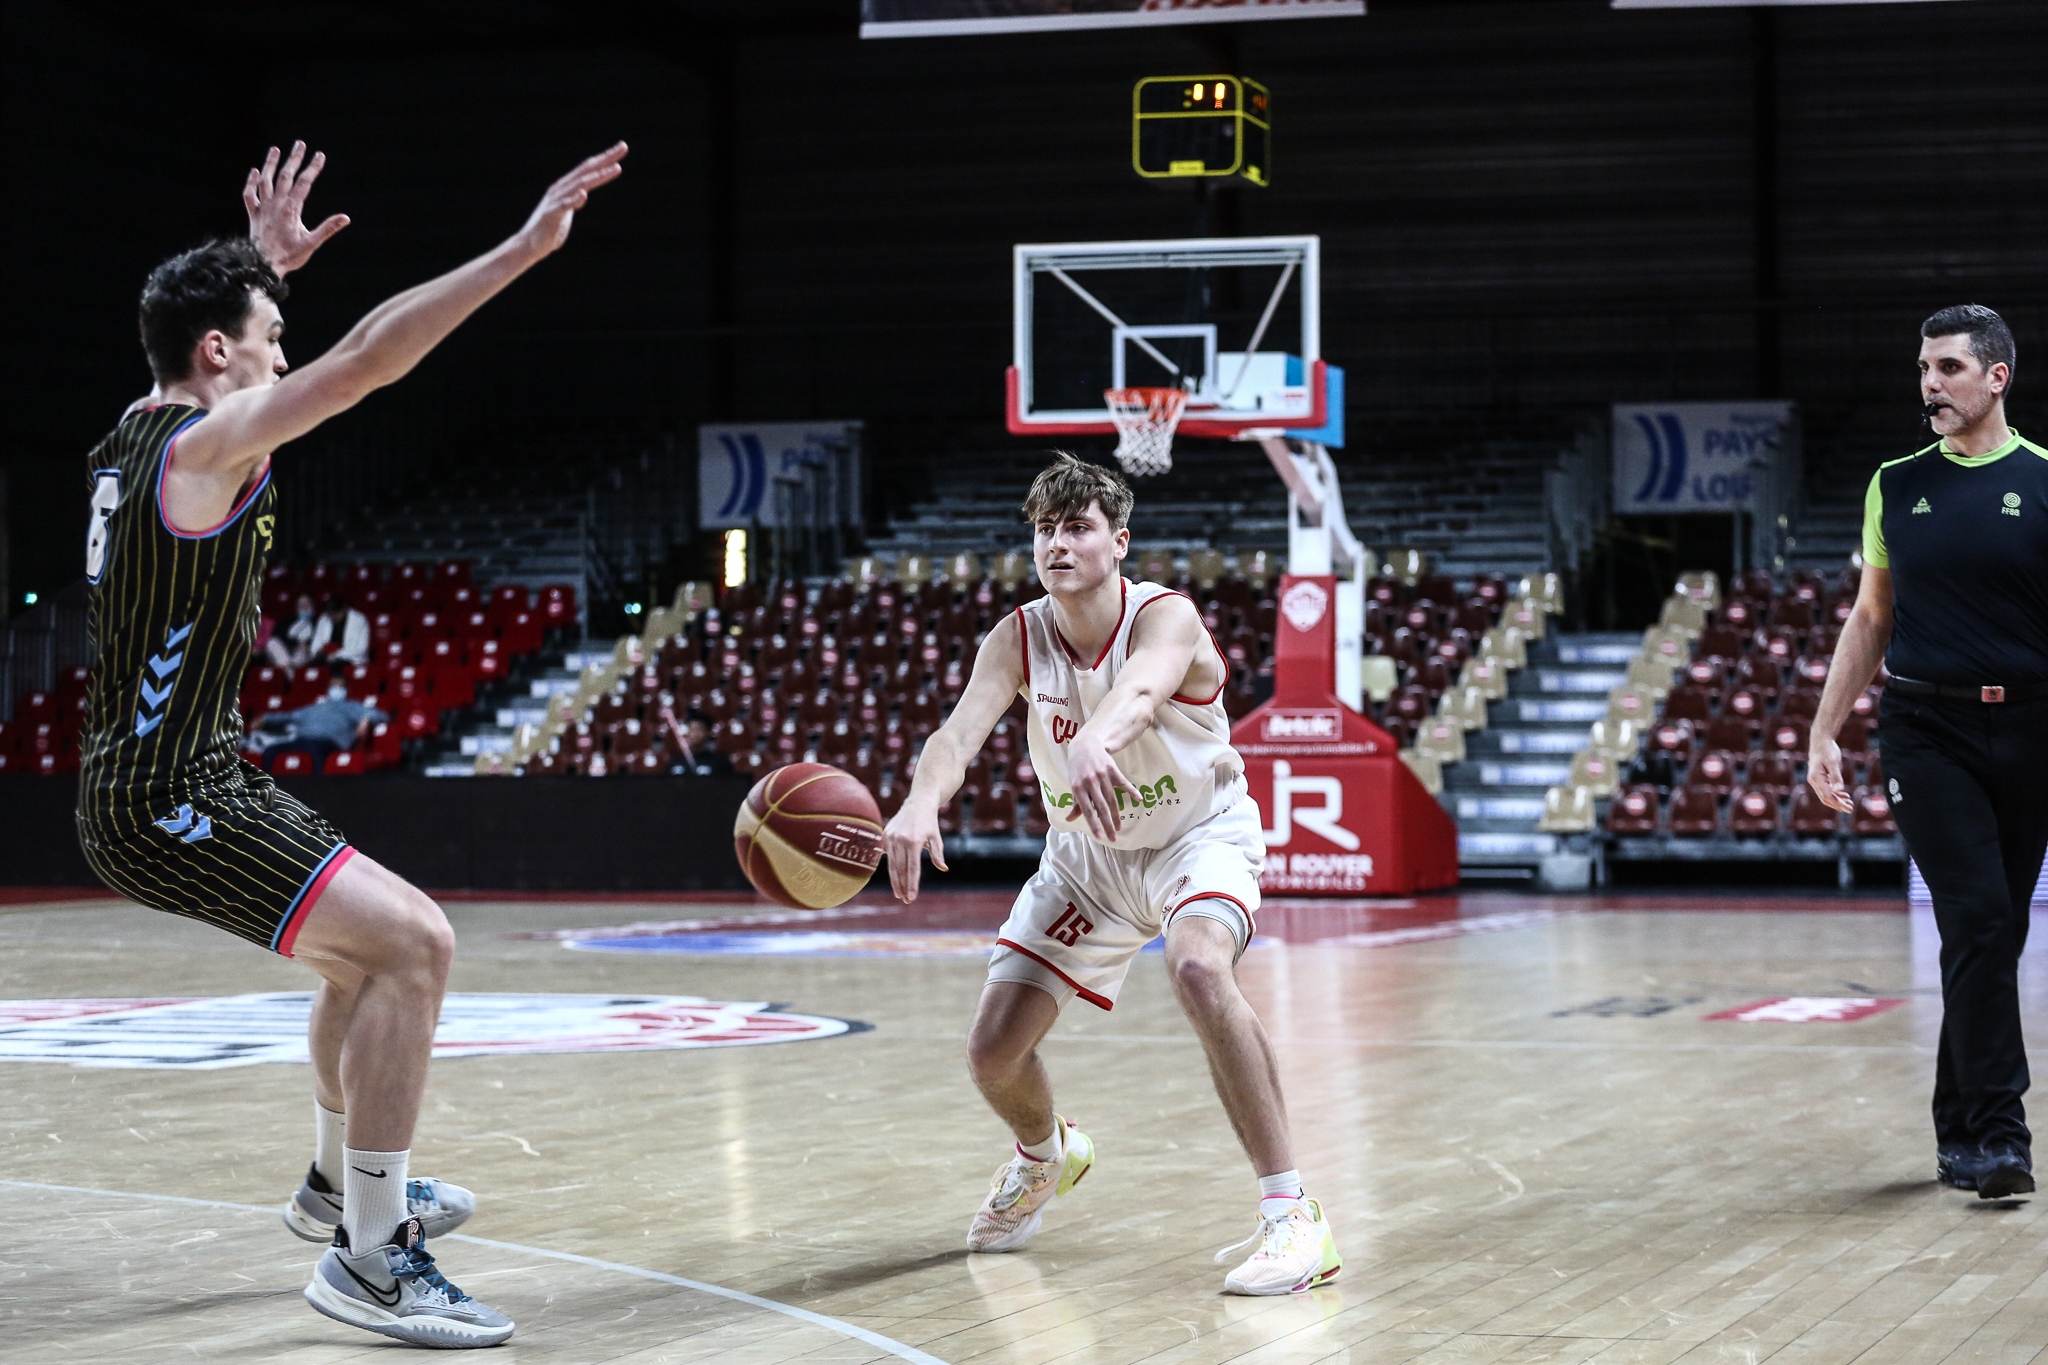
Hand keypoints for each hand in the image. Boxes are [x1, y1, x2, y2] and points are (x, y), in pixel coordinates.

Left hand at [244, 141, 349, 275]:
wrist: (262, 266)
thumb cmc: (289, 256)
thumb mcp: (311, 244)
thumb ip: (328, 228)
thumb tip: (345, 218)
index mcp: (291, 209)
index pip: (304, 183)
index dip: (313, 168)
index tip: (320, 155)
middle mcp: (275, 204)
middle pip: (285, 175)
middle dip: (293, 159)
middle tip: (299, 143)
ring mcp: (263, 208)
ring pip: (265, 180)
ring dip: (270, 163)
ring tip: (275, 149)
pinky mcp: (253, 215)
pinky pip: (249, 195)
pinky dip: (251, 182)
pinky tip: (255, 171)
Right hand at [516, 143, 627, 259]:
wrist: (529, 244)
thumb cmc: (549, 227)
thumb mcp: (566, 209)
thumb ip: (575, 200)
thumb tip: (583, 194)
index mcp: (566, 186)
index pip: (588, 168)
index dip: (605, 157)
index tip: (622, 147)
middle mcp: (561, 188)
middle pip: (587, 170)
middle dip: (606, 158)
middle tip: (624, 146)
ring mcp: (556, 200)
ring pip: (580, 185)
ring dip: (599, 176)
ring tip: (616, 168)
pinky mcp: (552, 215)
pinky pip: (564, 206)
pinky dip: (574, 199)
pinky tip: (583, 194)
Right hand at [883, 800, 946, 902]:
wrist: (917, 803)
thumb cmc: (930, 823)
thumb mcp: (936, 838)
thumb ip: (938, 854)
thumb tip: (943, 868)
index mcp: (914, 841)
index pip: (912, 868)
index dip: (912, 885)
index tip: (911, 898)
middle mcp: (900, 839)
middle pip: (900, 869)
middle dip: (902, 886)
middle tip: (905, 900)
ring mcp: (891, 837)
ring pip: (892, 864)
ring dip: (895, 881)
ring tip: (898, 893)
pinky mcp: (885, 835)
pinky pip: (888, 855)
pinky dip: (891, 868)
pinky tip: (894, 879)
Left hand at [1063, 733, 1140, 841]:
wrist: (1085, 745)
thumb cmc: (1077, 769)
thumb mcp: (1074, 784)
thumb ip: (1075, 803)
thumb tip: (1070, 819)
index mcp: (1078, 787)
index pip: (1087, 810)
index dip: (1094, 824)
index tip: (1100, 837)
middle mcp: (1090, 782)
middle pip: (1101, 807)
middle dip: (1107, 824)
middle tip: (1113, 839)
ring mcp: (1102, 775)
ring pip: (1112, 799)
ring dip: (1116, 815)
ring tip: (1119, 828)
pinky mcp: (1112, 769)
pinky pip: (1124, 783)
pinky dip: (1132, 791)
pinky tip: (1139, 800)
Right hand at [1807, 734, 1852, 812]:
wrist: (1821, 741)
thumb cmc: (1827, 750)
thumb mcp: (1833, 763)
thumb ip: (1836, 777)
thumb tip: (1839, 791)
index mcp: (1816, 779)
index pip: (1827, 797)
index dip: (1838, 804)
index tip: (1849, 808)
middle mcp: (1814, 781)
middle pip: (1826, 798)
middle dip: (1838, 805)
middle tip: (1851, 809)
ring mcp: (1816, 780)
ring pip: (1826, 795)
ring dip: (1838, 801)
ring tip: (1850, 804)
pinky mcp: (1820, 777)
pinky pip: (1827, 789)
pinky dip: (1835, 794)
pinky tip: (1844, 795)